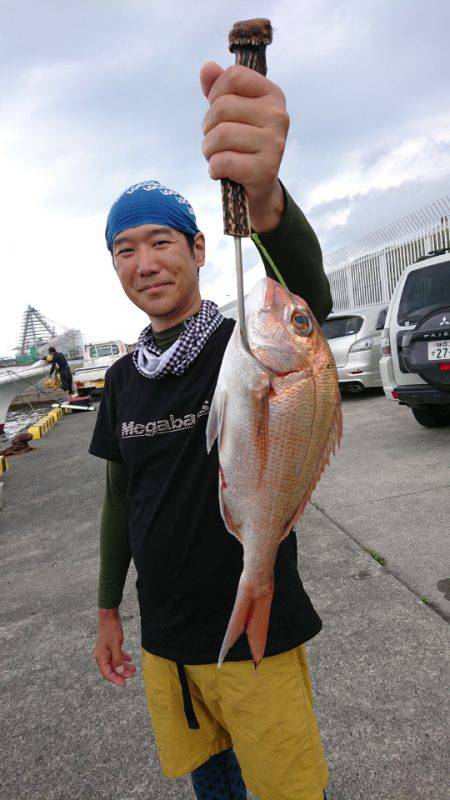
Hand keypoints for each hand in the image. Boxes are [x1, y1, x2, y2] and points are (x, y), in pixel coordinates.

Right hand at [95, 608, 135, 686]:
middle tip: (132, 675)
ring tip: (134, 669)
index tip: (124, 683)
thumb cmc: (111, 630)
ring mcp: (106, 650)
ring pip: (115, 662)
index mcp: (101, 657)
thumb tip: (120, 672)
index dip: (116, 679)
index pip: (107, 673)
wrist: (109, 616)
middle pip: (112, 669)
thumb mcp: (116, 645)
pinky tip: (130, 659)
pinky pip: (116, 655)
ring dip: (124, 666)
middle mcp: (102, 655)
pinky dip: (123, 658)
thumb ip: (118, 659)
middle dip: (122, 673)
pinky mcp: (110, 645)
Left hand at [200, 62, 288, 231]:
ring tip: (218, 157)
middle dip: (208, 127)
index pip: (234, 76)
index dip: (216, 94)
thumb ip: (218, 89)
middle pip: (222, 107)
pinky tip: (221, 172)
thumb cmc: (242, 146)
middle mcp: (279, 116)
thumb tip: (207, 68)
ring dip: (209, 150)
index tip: (221, 114)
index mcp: (273, 95)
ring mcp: (274, 143)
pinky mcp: (265, 169)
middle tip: (216, 141)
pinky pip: (223, 161)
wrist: (258, 189)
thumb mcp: (232, 114)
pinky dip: (214, 168)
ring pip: (220, 134)